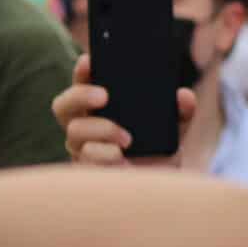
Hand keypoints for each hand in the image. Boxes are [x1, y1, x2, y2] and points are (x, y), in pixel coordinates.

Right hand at [51, 55, 195, 167]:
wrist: (159, 185)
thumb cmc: (158, 151)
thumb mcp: (174, 128)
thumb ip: (181, 111)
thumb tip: (183, 96)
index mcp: (100, 108)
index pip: (83, 84)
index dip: (82, 71)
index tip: (90, 61)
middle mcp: (84, 126)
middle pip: (63, 106)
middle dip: (80, 96)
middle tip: (104, 96)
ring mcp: (82, 149)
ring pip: (74, 132)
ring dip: (102, 130)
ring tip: (127, 138)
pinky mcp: (87, 171)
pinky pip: (86, 159)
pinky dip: (106, 156)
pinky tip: (122, 158)